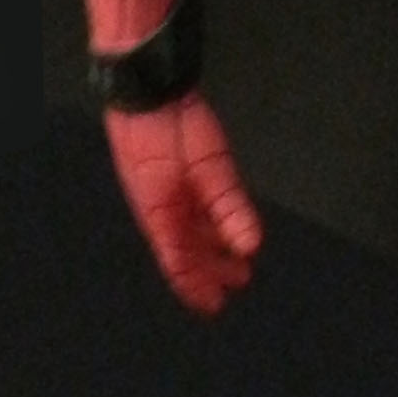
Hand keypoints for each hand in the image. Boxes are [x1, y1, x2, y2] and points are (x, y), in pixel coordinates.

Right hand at [105, 93, 263, 311]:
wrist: (146, 91)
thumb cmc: (165, 133)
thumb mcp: (208, 172)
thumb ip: (230, 208)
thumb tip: (250, 246)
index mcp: (162, 218)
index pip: (179, 265)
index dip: (196, 288)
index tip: (215, 305)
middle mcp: (165, 210)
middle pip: (188, 251)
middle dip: (210, 270)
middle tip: (238, 282)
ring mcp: (170, 191)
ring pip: (193, 231)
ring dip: (213, 248)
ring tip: (237, 261)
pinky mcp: (179, 172)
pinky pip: (194, 208)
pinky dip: (211, 224)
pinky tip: (225, 227)